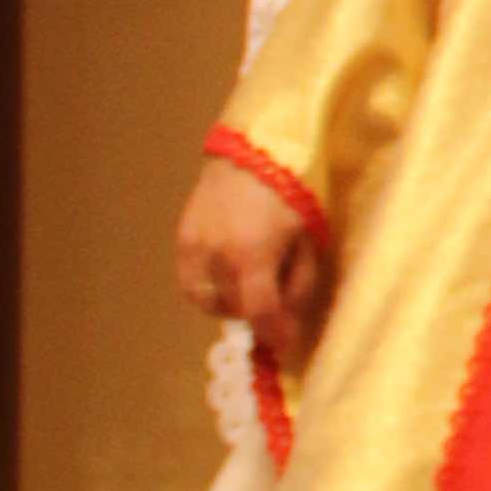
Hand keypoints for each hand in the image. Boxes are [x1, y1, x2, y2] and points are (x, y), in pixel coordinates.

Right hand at [174, 157, 332, 372]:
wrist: (255, 148)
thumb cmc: (293, 190)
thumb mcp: (308, 238)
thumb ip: (299, 284)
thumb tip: (286, 324)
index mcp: (253, 252)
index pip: (259, 312)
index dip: (274, 334)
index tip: (285, 342)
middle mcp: (217, 253)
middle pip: (236, 308)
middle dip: (259, 314)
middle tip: (276, 303)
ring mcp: (194, 245)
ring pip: (208, 301)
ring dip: (232, 303)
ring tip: (252, 283)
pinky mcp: (182, 238)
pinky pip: (190, 283)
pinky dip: (208, 291)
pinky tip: (228, 278)